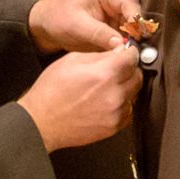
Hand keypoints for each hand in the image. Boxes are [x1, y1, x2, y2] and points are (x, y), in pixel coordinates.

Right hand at [17, 45, 139, 151]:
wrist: (41, 122)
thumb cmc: (51, 91)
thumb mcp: (71, 60)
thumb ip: (99, 55)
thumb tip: (118, 51)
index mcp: (105, 73)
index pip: (132, 58)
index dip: (129, 53)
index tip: (126, 53)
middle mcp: (115, 94)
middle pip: (137, 76)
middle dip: (128, 70)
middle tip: (114, 70)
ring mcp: (116, 112)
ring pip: (134, 94)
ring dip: (125, 88)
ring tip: (105, 88)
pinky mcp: (114, 127)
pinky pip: (128, 112)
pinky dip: (121, 105)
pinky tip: (105, 102)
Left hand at [29, 0, 140, 52]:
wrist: (47, 25)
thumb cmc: (58, 18)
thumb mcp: (77, 25)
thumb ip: (99, 33)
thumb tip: (121, 45)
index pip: (129, 3)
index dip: (136, 20)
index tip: (137, 38)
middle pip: (136, 15)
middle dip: (137, 32)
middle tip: (136, 50)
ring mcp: (116, 13)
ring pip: (134, 27)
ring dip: (133, 41)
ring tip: (131, 55)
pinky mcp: (114, 26)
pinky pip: (126, 36)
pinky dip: (126, 46)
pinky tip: (125, 55)